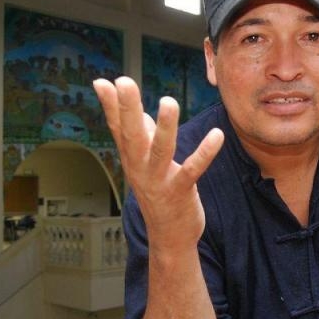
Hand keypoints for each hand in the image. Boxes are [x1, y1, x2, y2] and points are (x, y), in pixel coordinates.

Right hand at [93, 76, 223, 250]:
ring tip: (168, 101)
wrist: (168, 238)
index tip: (101, 81)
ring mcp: (159, 180)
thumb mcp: (144, 163)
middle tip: (124, 82)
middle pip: (132, 135)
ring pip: (161, 151)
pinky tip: (217, 135)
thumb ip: (139, 133)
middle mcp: (140, 168)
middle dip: (127, 108)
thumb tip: (133, 110)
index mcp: (132, 158)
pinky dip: (205, 153)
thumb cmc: (158, 192)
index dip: (110, 105)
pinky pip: (193, 170)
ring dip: (165, 127)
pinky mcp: (181, 192)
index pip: (118, 128)